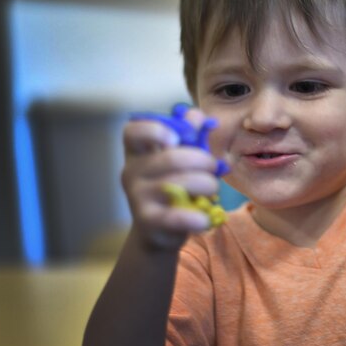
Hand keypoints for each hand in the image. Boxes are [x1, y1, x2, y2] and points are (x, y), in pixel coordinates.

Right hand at [122, 108, 220, 249]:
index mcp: (138, 151)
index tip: (177, 138)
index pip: (133, 131)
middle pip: (170, 158)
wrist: (157, 229)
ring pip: (178, 185)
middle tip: (214, 167)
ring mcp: (138, 197)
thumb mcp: (180, 156)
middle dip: (203, 160)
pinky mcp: (148, 221)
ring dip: (206, 185)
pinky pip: (175, 217)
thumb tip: (196, 115)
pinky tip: (205, 219)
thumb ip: (189, 134)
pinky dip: (195, 217)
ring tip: (212, 189)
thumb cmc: (172, 185)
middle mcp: (132, 172)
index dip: (155, 130)